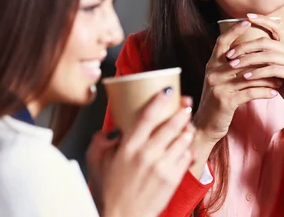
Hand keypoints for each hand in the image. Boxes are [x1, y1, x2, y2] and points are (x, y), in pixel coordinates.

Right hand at [87, 90, 194, 216]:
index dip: (160, 100)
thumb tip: (111, 129)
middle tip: (185, 104)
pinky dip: (189, 149)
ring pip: (183, 139)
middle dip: (182, 111)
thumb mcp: (95, 162)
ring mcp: (162, 166)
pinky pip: (187, 156)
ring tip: (187, 125)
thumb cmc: (109, 192)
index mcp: (129, 147)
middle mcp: (147, 154)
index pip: (148, 116)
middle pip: (172, 124)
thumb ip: (100, 141)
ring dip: (187, 129)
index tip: (167, 91)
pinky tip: (186, 146)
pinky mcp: (173, 178)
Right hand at [194, 19, 281, 144]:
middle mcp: (213, 72)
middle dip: (261, 57)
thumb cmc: (216, 101)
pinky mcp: (226, 101)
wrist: (204, 126)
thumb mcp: (219, 80)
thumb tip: (247, 53)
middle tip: (278, 54)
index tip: (247, 20)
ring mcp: (218, 86)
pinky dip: (265, 92)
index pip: (222, 42)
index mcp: (211, 65)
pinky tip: (275, 93)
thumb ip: (229, 67)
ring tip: (282, 77)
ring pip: (249, 76)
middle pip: (241, 58)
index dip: (234, 30)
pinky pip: (250, 92)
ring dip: (268, 77)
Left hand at [226, 14, 283, 146]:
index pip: (277, 27)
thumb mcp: (280, 72)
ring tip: (233, 65)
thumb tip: (247, 56)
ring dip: (248, 60)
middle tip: (229, 54)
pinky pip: (274, 70)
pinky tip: (246, 76)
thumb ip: (268, 62)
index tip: (246, 16)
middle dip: (245, 46)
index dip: (262, 20)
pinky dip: (258, 72)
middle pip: (266, 41)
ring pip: (268, 55)